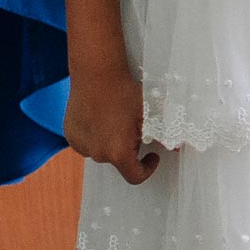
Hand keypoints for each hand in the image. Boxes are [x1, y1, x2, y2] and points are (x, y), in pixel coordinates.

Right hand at [64, 64, 158, 185]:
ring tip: (117, 119)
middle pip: (119, 161)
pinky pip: (87, 142)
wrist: (97, 73)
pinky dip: (96, 136)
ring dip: (111, 142)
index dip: (147, 168)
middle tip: (135, 126)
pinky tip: (102, 117)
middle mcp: (97, 153)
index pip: (135, 176)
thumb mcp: (150, 115)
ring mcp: (81, 145)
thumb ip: (165, 134)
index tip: (152, 155)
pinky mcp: (70, 134)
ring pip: (102, 151)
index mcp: (118, 153)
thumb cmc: (124, 93)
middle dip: (130, 149)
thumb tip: (180, 146)